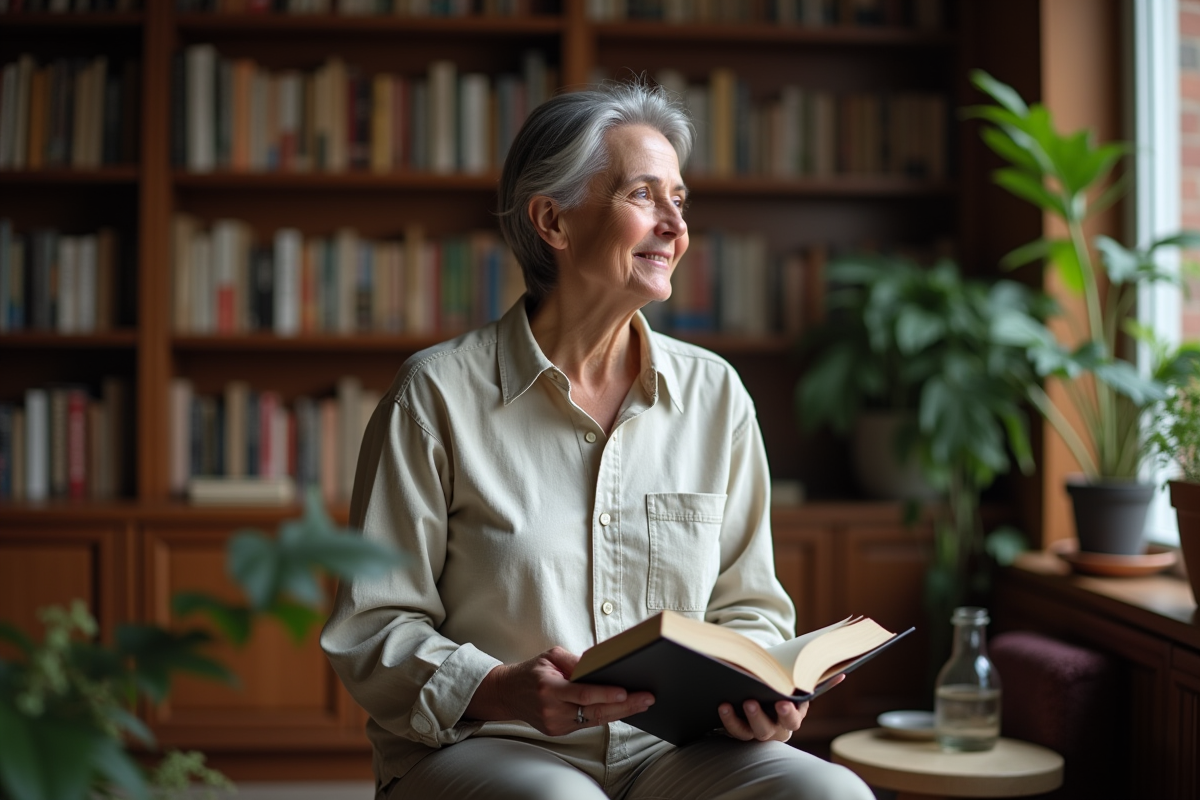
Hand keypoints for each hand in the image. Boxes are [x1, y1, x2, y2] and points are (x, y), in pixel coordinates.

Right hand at [465, 646, 654, 735]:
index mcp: (548, 688)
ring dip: (620, 712)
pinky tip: (623, 709)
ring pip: (594, 720)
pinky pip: (587, 723)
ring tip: (642, 702)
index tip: (625, 691)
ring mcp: (555, 724)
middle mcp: (552, 710)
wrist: (507, 694)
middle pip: (594, 711)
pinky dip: (605, 716)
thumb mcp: (550, 656)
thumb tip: (600, 664)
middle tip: (647, 698)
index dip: (605, 694)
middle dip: (624, 706)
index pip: (581, 694)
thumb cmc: (531, 671)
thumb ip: (575, 661)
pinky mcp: (558, 731)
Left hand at [717, 674, 843, 741]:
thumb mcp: (797, 680)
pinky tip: (721, 705)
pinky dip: (727, 719)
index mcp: (794, 714)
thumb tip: (842, 674)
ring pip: (749, 732)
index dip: (788, 712)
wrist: (769, 690)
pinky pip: (733, 730)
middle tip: (750, 702)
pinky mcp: (741, 731)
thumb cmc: (785, 682)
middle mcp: (777, 727)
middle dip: (759, 717)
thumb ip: (814, 677)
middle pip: (768, 729)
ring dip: (739, 719)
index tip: (782, 702)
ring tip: (727, 704)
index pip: (793, 718)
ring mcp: (758, 731)